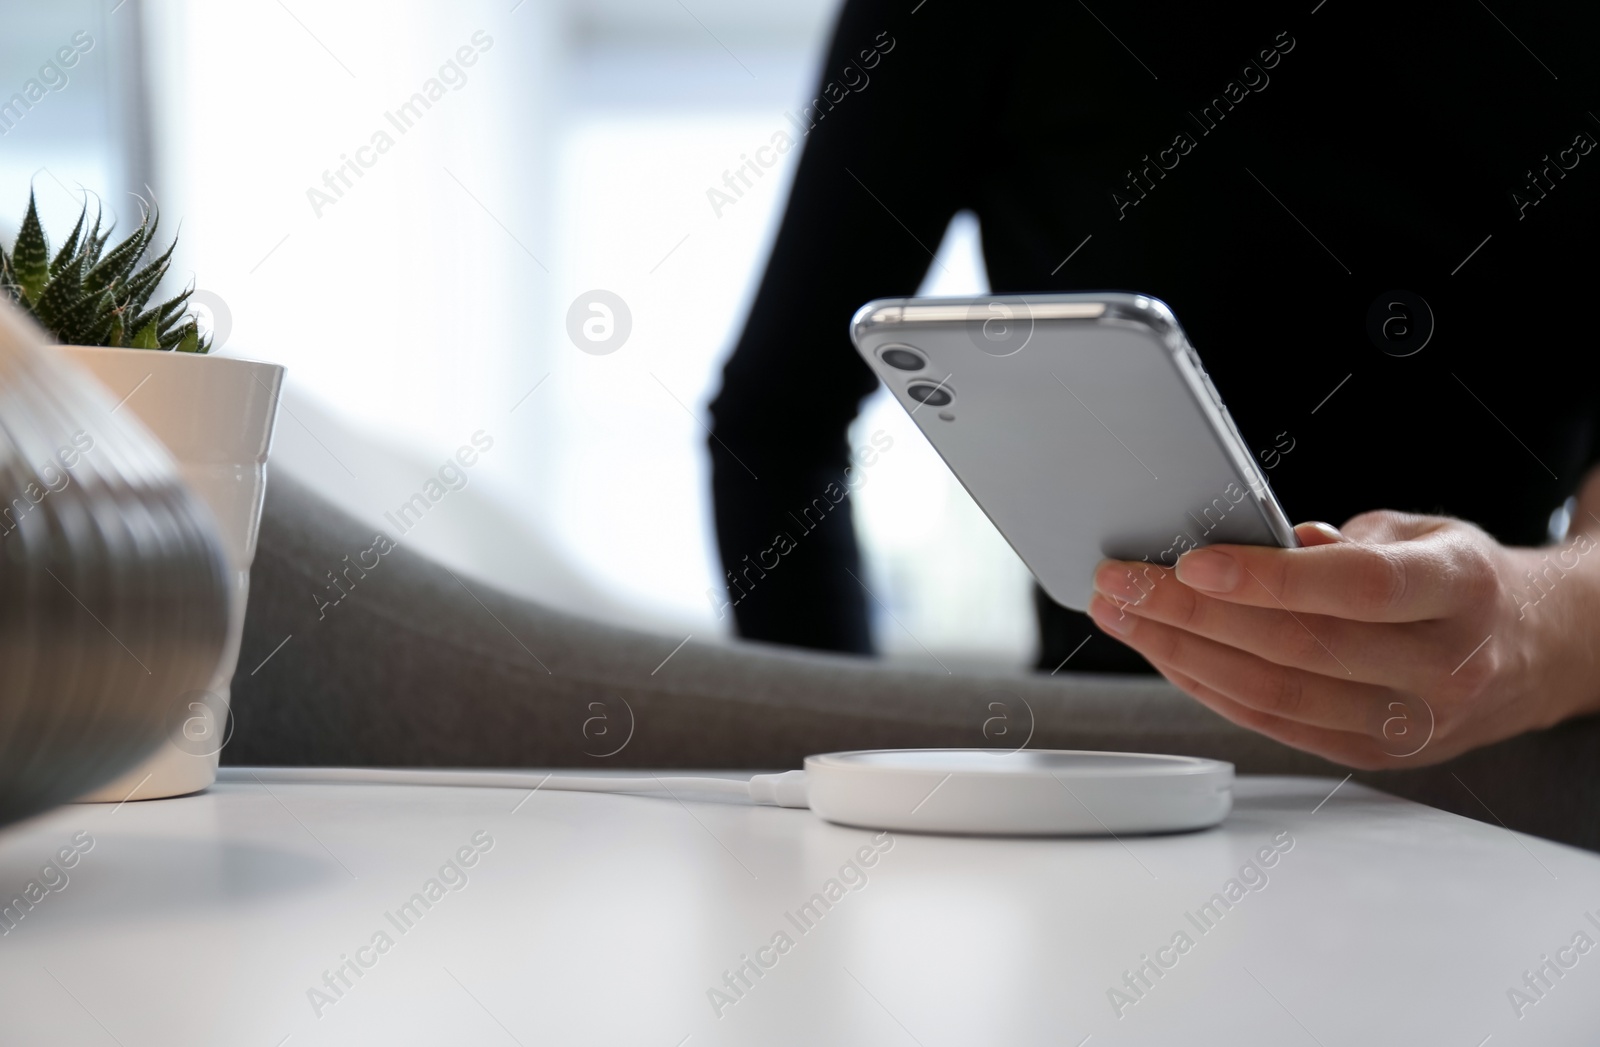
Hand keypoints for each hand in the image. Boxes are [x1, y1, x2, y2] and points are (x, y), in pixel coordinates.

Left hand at [1086, 510, 1599, 768]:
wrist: (1536, 650)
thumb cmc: (1461, 581)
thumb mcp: (1419, 531)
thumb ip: (1337, 540)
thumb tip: (1247, 542)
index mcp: (1459, 588)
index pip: (1357, 586)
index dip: (1268, 578)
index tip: (1191, 563)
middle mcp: (1442, 664)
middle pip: (1297, 647)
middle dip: (1190, 615)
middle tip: (1122, 584)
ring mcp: (1411, 723)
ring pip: (1274, 696)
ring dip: (1181, 656)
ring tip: (1124, 618)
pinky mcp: (1375, 756)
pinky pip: (1273, 725)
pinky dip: (1208, 689)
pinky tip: (1167, 656)